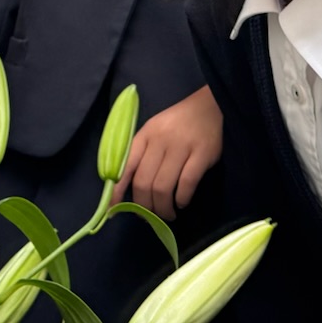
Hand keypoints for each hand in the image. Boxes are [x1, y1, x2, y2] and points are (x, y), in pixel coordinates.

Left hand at [113, 85, 222, 220]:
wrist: (208, 106)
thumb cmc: (176, 124)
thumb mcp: (152, 132)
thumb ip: (141, 155)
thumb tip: (129, 190)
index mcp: (144, 136)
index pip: (124, 167)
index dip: (117, 192)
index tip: (113, 210)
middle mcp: (159, 141)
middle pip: (144, 183)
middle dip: (145, 206)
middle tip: (150, 216)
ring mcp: (181, 147)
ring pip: (163, 187)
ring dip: (163, 208)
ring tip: (168, 213)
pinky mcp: (202, 153)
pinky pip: (187, 183)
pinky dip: (182, 199)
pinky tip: (182, 202)